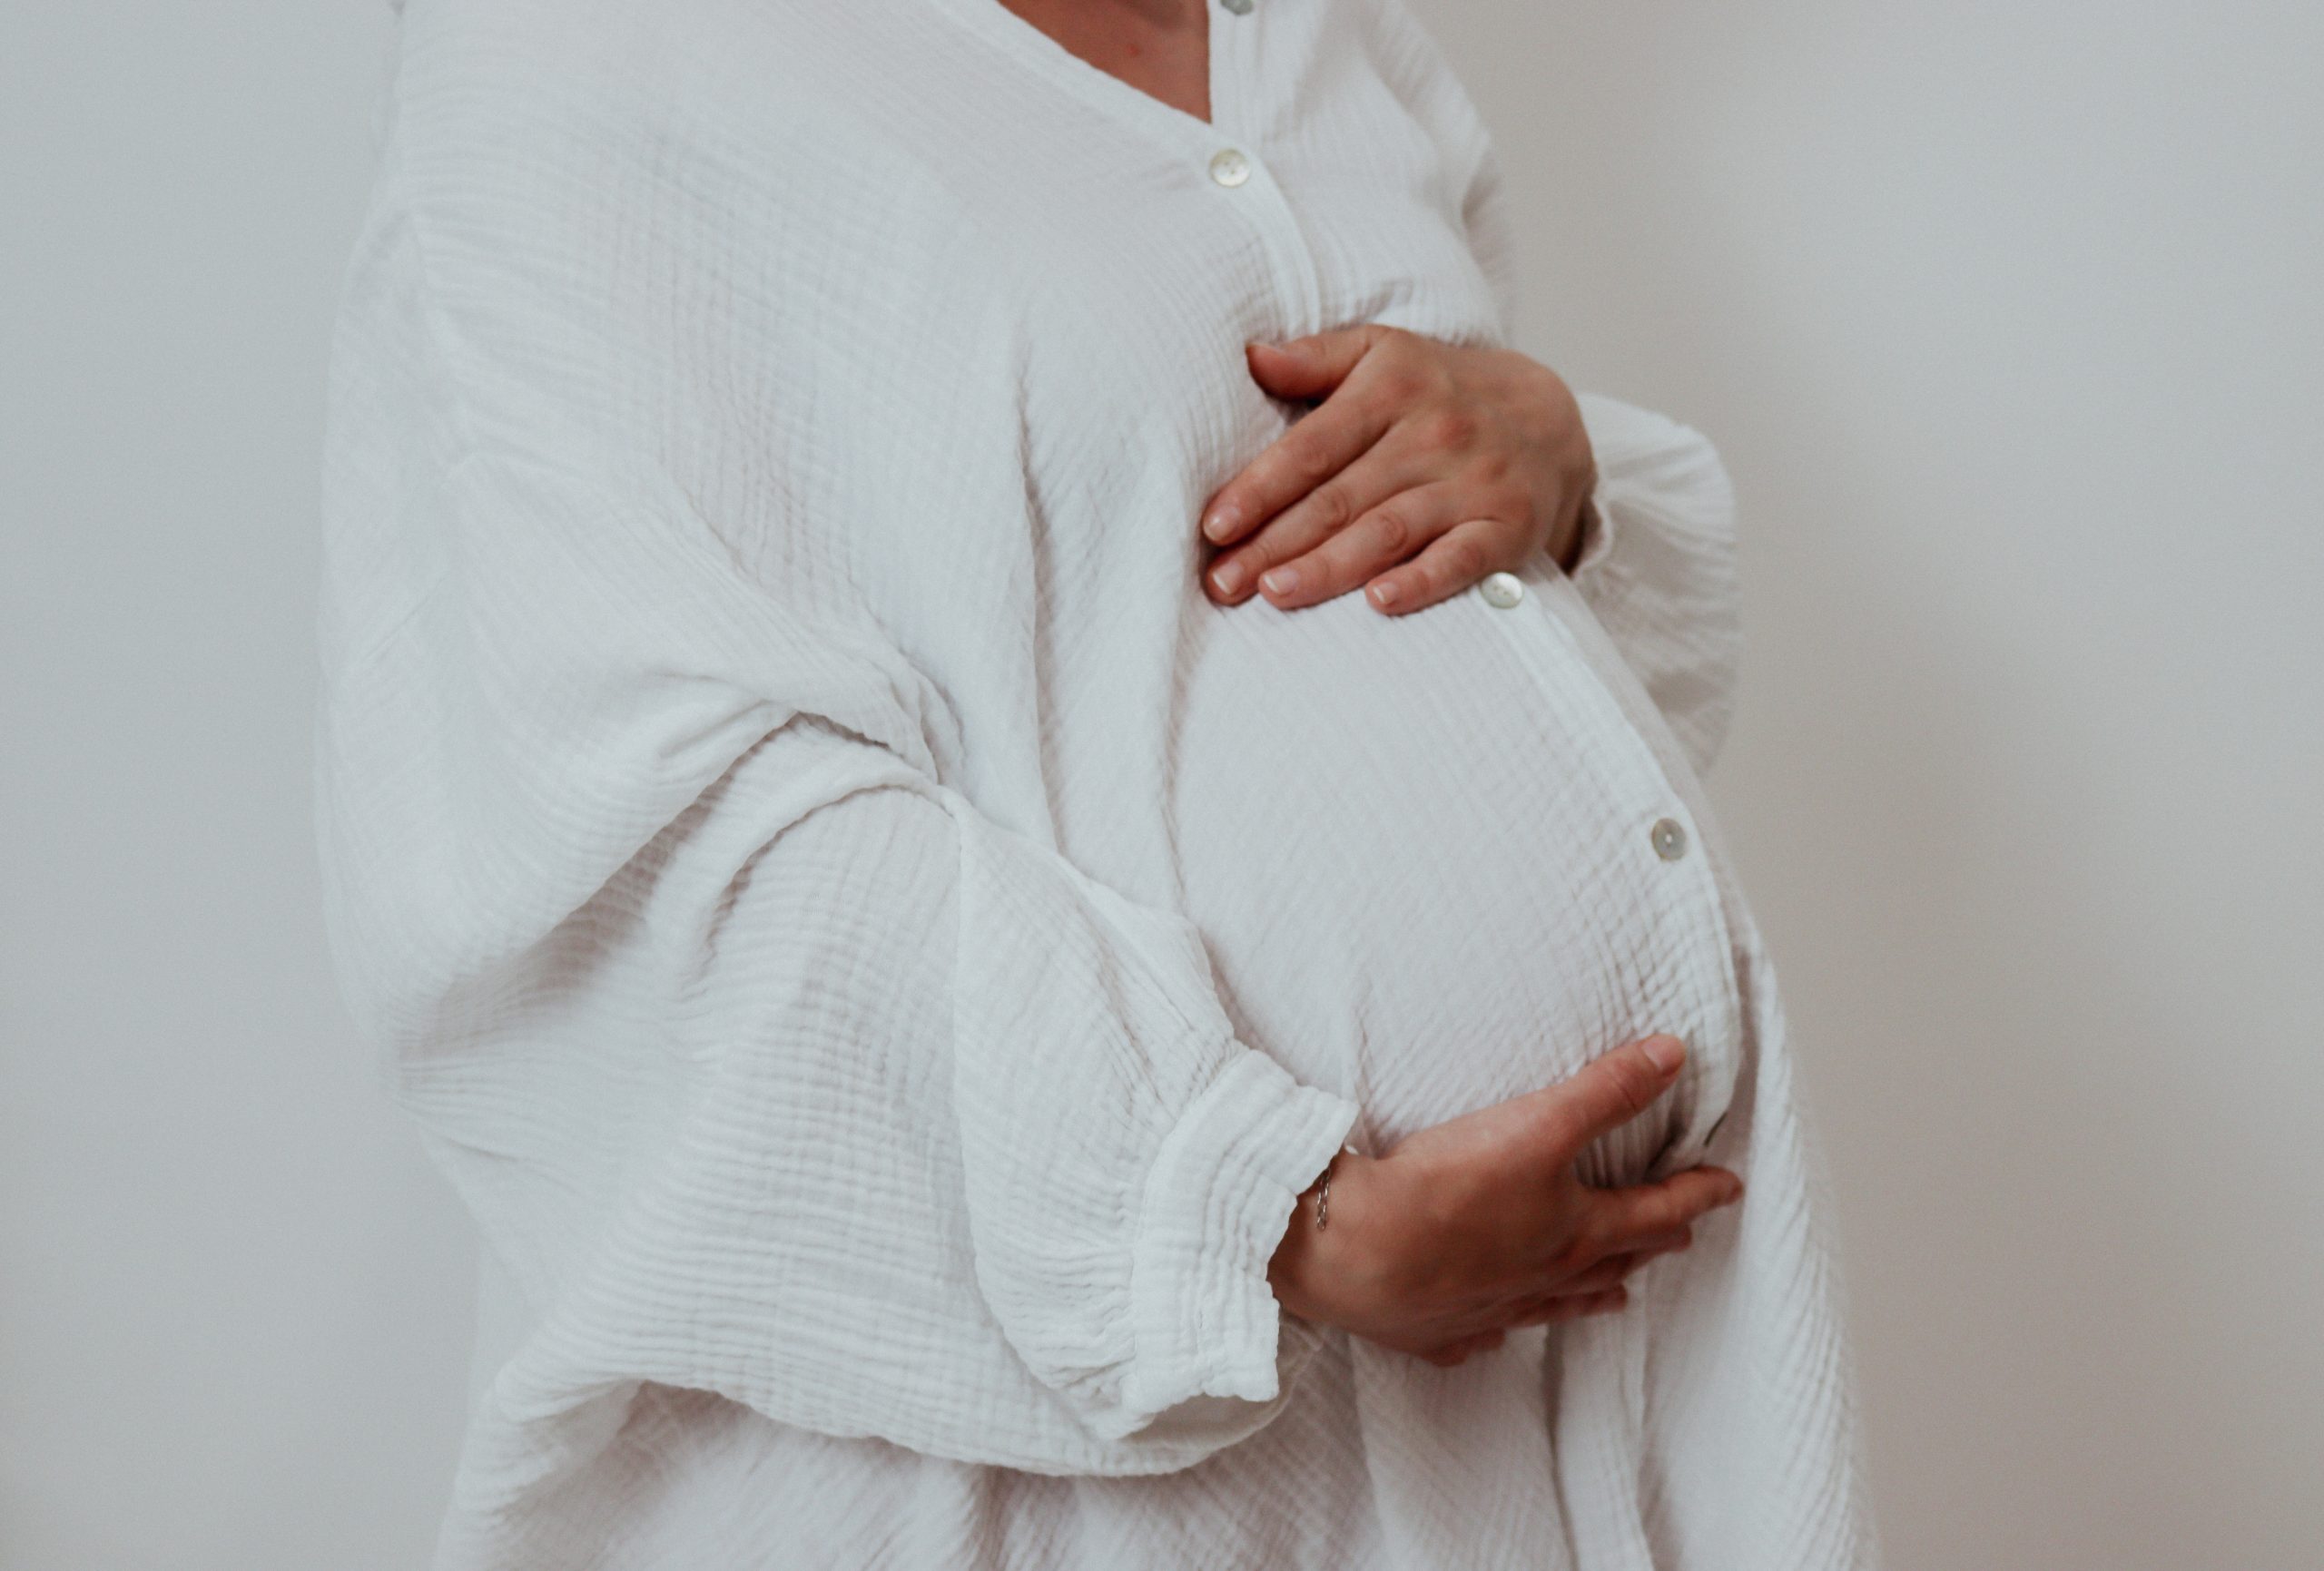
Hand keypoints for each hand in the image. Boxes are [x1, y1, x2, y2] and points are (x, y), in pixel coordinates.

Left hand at [1200, 324, 1596, 615]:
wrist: (1549, 419)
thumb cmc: (1441, 392)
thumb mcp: (1384, 354)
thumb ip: (1316, 359)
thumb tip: (1251, 356)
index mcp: (1392, 389)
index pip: (1312, 447)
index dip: (1259, 488)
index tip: (1214, 526)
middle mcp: (1433, 434)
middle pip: (1339, 498)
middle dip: (1274, 543)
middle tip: (1222, 582)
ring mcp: (1472, 482)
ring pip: (1389, 530)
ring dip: (1329, 566)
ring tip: (1274, 594)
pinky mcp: (1507, 526)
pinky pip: (1461, 558)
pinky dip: (1423, 580)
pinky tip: (1379, 602)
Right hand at [1267, 1035, 1741, 1367]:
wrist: (1356, 1250)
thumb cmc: (1448, 1191)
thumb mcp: (1538, 1125)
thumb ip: (1606, 1089)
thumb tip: (1672, 1054)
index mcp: (1573, 1233)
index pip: (1655, 1212)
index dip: (1696, 1194)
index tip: (1727, 1187)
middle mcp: (1541, 1279)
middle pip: (1611, 1261)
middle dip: (1649, 1245)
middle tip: (1679, 1238)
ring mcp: (1489, 1311)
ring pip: (1554, 1305)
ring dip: (1590, 1295)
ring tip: (1614, 1293)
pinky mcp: (1434, 1329)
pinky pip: (1474, 1336)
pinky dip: (1491, 1332)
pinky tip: (1489, 1333)